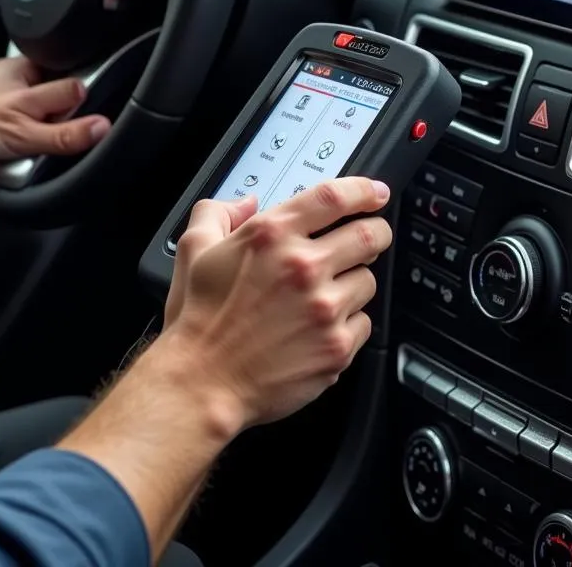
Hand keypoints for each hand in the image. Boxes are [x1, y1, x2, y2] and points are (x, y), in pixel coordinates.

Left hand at [0, 56, 111, 171]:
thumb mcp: (26, 129)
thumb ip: (67, 132)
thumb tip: (101, 127)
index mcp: (33, 70)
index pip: (77, 86)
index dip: (80, 109)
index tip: (73, 127)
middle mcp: (23, 83)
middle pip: (60, 110)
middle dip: (52, 131)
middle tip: (36, 141)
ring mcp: (10, 104)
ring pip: (40, 129)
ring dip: (33, 145)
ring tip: (16, 150)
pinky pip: (23, 142)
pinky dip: (18, 153)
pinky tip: (7, 155)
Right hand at [164, 177, 392, 429]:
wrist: (202, 381)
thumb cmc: (199, 319)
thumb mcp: (195, 249)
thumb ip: (218, 213)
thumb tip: (245, 203)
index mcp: (272, 236)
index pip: (334, 197)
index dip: (363, 189)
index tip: (375, 193)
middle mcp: (303, 267)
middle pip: (368, 235)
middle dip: (376, 232)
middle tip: (371, 237)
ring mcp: (324, 308)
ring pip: (368, 280)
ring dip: (355, 281)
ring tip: (329, 293)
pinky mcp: (337, 346)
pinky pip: (364, 323)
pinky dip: (350, 322)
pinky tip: (322, 326)